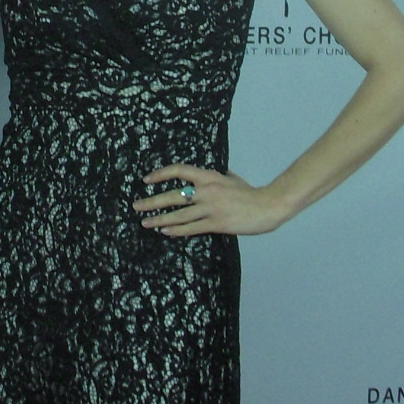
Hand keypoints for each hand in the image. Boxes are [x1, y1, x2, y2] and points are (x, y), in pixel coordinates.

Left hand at [134, 164, 286, 236]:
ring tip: (146, 223)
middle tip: (136, 206)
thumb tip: (215, 174)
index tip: (147, 179)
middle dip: (151, 202)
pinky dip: (176, 230)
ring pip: (178, 215)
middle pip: (172, 196)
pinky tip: (165, 231)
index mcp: (209, 176)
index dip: (161, 174)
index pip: (179, 171)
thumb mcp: (232, 179)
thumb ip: (219, 177)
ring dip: (160, 219)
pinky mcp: (216, 224)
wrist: (267, 206)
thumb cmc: (251, 193)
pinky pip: (191, 228)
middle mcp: (206, 191)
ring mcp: (210, 208)